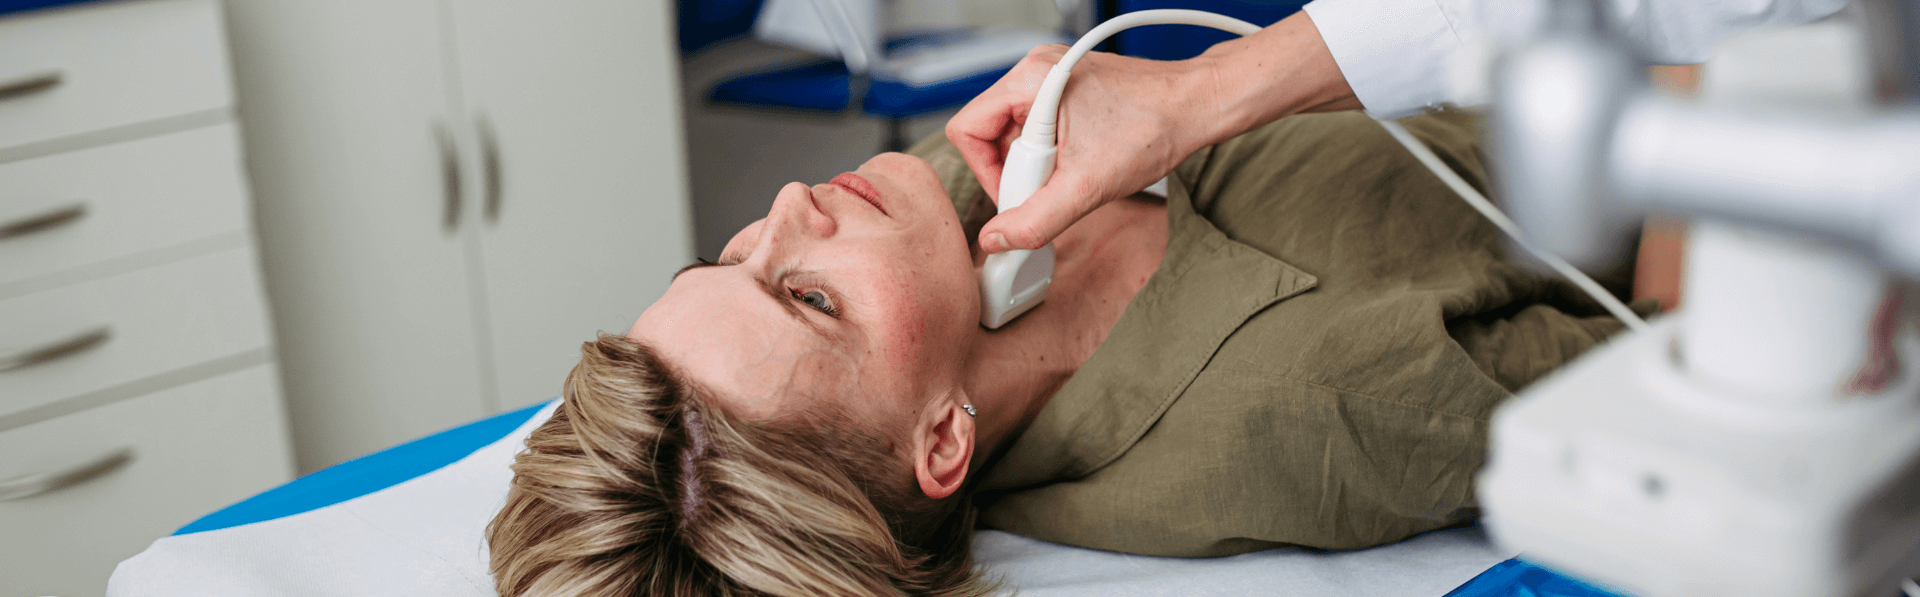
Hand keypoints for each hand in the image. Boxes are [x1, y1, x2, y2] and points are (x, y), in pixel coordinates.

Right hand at [947, 45, 1217, 253]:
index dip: (985, 172)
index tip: (1018, 194)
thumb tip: (997, 239)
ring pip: (1015, 135)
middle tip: (1054, 186)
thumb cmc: (1154, 128)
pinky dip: (1054, 154)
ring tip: (1075, 173)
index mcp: (1030, 79)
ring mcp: (1053, 78)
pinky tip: (1084, 163)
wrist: (1198, 107)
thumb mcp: (1087, 187)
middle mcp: (1036, 71)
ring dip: (1038, 165)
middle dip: (1017, 171)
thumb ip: (1036, 219)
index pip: (967, 130)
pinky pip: (1039, 129)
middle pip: (989, 134)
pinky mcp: (1069, 90)